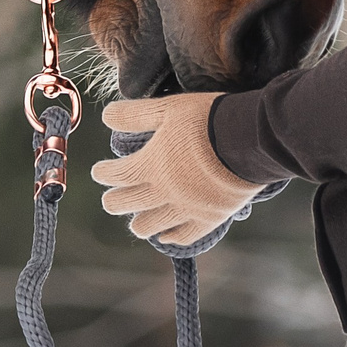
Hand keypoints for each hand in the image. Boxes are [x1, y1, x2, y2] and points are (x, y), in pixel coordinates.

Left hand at [91, 93, 262, 246]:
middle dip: (114, 201)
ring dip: (139, 224)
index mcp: (150, 166)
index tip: (99, 172)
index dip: (104, 173)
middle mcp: (163, 192)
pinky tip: (165, 236)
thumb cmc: (206, 119)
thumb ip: (134, 114)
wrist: (247, 140)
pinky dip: (171, 238)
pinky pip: (184, 236)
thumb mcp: (167, 108)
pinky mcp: (208, 219)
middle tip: (110, 200)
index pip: (116, 174)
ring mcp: (185, 209)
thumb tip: (106, 117)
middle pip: (127, 204)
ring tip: (136, 222)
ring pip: (151, 226)